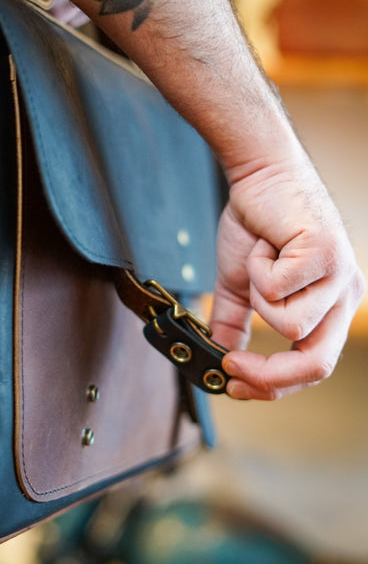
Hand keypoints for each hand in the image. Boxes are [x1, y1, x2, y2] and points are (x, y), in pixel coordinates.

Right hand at [210, 153, 365, 400]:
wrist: (261, 176)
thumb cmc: (258, 226)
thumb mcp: (242, 287)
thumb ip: (235, 324)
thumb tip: (217, 358)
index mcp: (333, 308)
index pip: (314, 367)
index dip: (273, 386)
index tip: (233, 385)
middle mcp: (346, 296)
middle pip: (316, 364)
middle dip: (268, 375)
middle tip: (230, 367)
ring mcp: (341, 276)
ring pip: (291, 326)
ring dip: (258, 297)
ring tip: (259, 262)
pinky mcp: (326, 254)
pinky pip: (277, 290)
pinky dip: (257, 269)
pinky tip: (264, 245)